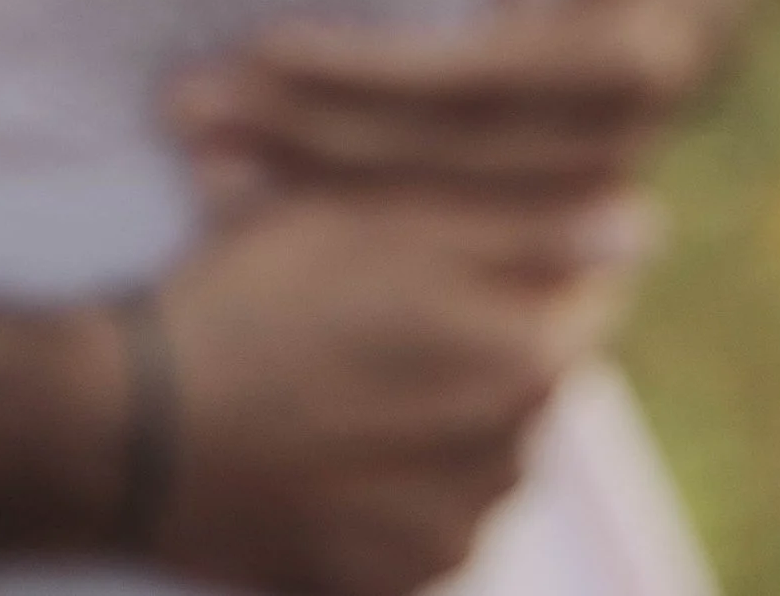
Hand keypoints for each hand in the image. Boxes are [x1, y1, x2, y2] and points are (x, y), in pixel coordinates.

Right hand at [153, 186, 640, 595]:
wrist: (134, 427)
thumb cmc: (252, 292)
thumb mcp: (375, 219)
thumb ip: (523, 223)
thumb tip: (645, 225)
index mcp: (521, 355)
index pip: (588, 294)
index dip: (531, 255)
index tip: (455, 244)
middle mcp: (513, 457)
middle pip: (536, 378)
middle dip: (484, 338)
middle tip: (378, 309)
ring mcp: (457, 533)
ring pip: (487, 456)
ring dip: (448, 419)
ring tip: (344, 379)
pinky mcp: (399, 587)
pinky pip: (431, 525)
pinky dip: (399, 489)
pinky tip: (329, 448)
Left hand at [169, 0, 761, 212]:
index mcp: (623, 54)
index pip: (472, 76)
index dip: (369, 70)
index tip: (265, 46)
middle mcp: (600, 140)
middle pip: (431, 150)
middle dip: (304, 130)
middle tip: (187, 102)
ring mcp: (569, 187)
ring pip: (421, 199)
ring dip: (302, 177)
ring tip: (193, 151)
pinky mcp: (531, 205)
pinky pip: (422, 213)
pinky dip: (329, 200)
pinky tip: (234, 191)